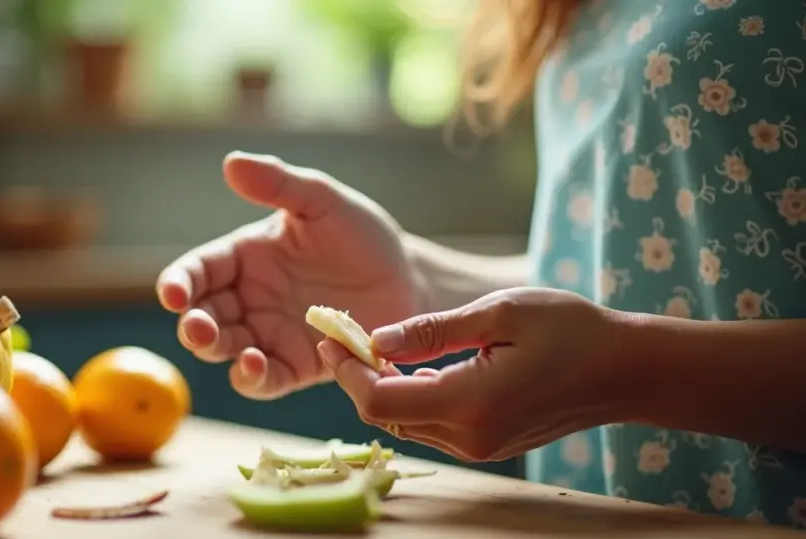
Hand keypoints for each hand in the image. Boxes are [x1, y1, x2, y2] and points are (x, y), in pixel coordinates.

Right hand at [156, 152, 424, 399]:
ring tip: (237, 351)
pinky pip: (263, 380)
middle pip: (202, 316)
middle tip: (197, 326)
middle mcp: (248, 298)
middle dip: (193, 325)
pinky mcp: (294, 367)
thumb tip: (231, 163)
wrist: (411, 281)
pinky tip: (255, 367)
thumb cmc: (363, 236)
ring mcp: (269, 335)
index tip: (173, 293)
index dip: (179, 282)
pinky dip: (252, 378)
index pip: (198, 270)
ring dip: (219, 353)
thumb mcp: (323, 202)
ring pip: (225, 350)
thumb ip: (280, 184)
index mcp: (245, 257)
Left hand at [317, 287, 637, 460]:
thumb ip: (432, 330)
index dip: (346, 371)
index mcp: (469, 403)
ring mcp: (479, 447)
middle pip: (385, 415)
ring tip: (372, 344)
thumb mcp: (499, 313)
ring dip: (382, 386)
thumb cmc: (571, 330)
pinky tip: (410, 363)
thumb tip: (376, 340)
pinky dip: (410, 395)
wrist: (626, 370)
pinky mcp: (487, 445)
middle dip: (357, 377)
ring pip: (405, 421)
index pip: (379, 400)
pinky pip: (430, 423)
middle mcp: (469, 437)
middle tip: (345, 335)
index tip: (331, 337)